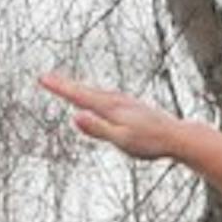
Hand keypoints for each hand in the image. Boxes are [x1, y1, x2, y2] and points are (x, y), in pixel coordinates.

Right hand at [38, 72, 184, 161]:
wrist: (179, 136)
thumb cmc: (151, 143)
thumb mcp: (122, 140)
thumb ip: (98, 129)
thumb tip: (74, 116)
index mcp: (111, 109)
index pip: (79, 97)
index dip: (60, 88)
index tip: (42, 79)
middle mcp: (118, 101)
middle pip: (87, 91)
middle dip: (66, 85)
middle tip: (46, 78)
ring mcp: (127, 103)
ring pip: (99, 93)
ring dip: (81, 88)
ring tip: (67, 85)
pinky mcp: (135, 108)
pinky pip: (110, 97)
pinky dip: (98, 94)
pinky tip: (101, 97)